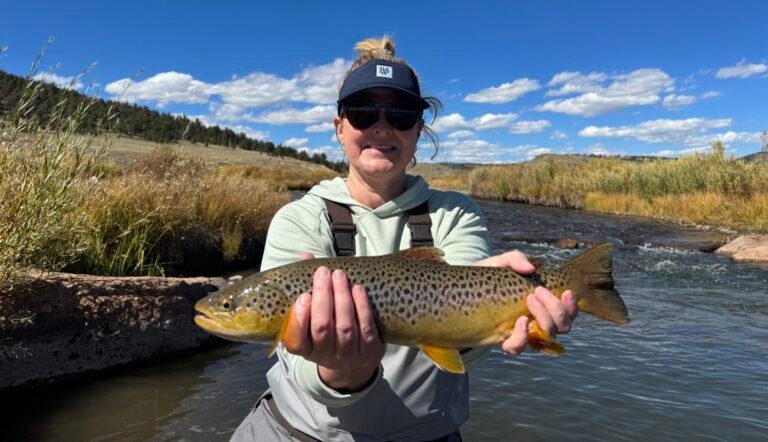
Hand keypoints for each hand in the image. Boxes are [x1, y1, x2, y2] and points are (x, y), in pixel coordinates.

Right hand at [283, 253, 385, 391]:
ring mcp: (348, 355)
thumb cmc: (328, 330)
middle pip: (322, 328)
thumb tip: (306, 256)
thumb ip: (308, 286)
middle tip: (323, 273)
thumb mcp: (313, 316)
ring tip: (340, 275)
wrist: (353, 363)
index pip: (296, 340)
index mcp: (305, 349)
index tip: (304, 295)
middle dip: (323, 298)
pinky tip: (358, 289)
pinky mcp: (369, 352)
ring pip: (344, 327)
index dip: (299, 318)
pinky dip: (362, 308)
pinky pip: (366, 329)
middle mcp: (325, 355)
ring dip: (342, 298)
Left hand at [473, 250, 577, 354]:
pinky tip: (520, 321)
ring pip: (547, 337)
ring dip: (544, 319)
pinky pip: (519, 347)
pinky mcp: (504, 341)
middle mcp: (538, 321)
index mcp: (544, 305)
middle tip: (538, 291)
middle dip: (556, 309)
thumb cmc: (488, 278)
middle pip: (563, 326)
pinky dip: (523, 336)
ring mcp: (522, 333)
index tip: (566, 292)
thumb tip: (530, 268)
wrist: (461, 292)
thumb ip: (515, 259)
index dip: (572, 306)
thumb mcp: (501, 263)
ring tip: (530, 299)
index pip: (569, 312)